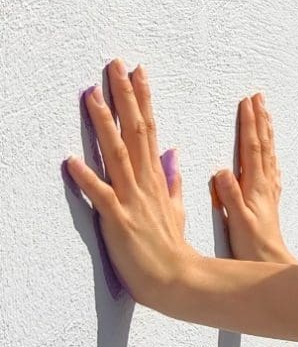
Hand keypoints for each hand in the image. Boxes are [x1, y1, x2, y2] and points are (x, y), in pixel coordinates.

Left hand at [65, 60, 195, 306]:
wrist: (178, 280)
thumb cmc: (172, 249)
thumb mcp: (175, 209)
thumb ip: (171, 181)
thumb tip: (172, 155)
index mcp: (155, 178)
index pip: (149, 129)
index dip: (142, 99)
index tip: (137, 72)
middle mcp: (144, 182)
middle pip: (134, 131)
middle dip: (125, 97)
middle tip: (116, 65)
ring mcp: (132, 199)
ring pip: (116, 154)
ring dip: (103, 124)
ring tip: (90, 95)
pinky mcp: (118, 219)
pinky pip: (100, 195)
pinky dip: (86, 178)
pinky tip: (70, 160)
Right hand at [211, 94, 295, 264]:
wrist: (272, 263)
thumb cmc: (253, 246)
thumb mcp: (237, 221)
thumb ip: (230, 196)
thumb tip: (221, 170)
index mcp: (255, 186)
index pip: (252, 148)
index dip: (250, 124)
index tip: (247, 102)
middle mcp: (265, 184)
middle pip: (263, 145)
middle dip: (260, 119)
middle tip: (259, 97)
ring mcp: (269, 190)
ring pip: (268, 154)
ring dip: (266, 132)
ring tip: (265, 114)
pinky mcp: (269, 200)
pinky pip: (270, 168)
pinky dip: (269, 154)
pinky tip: (269, 152)